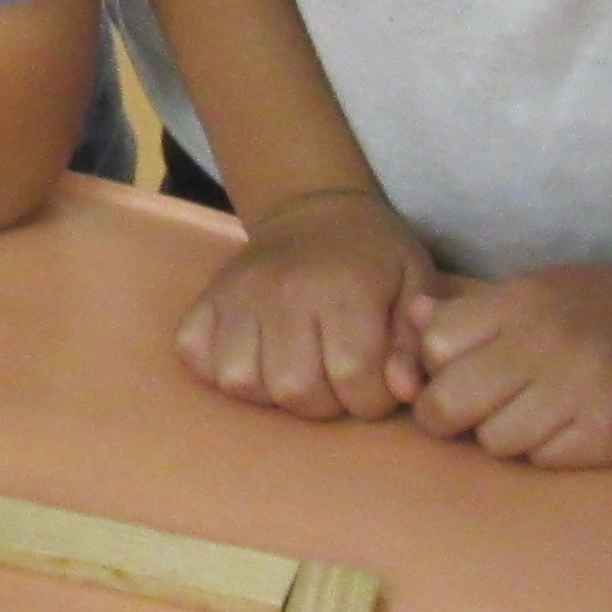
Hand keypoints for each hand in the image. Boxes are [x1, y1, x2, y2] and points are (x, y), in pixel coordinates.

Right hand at [176, 189, 437, 420]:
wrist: (314, 209)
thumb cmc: (373, 257)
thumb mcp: (415, 287)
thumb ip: (413, 345)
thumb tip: (404, 392)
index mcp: (343, 289)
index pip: (354, 379)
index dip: (372, 398)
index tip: (376, 382)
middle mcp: (283, 291)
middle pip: (295, 390)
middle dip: (324, 402)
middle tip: (336, 378)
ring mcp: (236, 296)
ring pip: (241, 382)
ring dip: (272, 391)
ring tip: (296, 369)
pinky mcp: (204, 300)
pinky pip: (196, 356)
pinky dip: (220, 368)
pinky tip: (254, 355)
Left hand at [394, 262, 611, 467]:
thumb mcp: (541, 290)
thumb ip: (474, 310)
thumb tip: (411, 319)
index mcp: (523, 302)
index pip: (436, 347)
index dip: (437, 366)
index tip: (458, 370)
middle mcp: (545, 346)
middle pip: (449, 403)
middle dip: (451, 414)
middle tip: (476, 410)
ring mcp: (577, 395)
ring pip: (493, 441)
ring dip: (503, 436)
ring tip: (533, 417)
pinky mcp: (606, 438)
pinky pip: (540, 462)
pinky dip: (545, 453)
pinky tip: (568, 430)